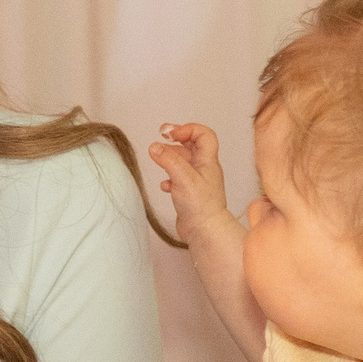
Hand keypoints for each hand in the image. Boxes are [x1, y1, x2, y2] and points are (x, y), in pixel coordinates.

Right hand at [148, 123, 239, 245]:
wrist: (205, 232)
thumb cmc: (201, 207)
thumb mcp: (183, 178)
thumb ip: (168, 160)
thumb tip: (155, 147)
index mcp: (208, 161)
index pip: (204, 134)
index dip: (188, 129)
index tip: (171, 134)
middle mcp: (204, 169)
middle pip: (192, 145)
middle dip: (176, 139)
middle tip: (161, 136)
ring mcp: (197, 181)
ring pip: (184, 162)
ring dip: (170, 157)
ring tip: (157, 157)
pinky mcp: (189, 194)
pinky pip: (178, 179)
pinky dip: (169, 177)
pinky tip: (164, 185)